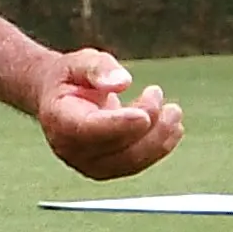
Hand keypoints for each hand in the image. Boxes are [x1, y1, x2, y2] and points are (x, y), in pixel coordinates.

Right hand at [33, 50, 183, 179]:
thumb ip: (97, 68)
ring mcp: (88, 164)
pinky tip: (173, 127)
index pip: (89, 129)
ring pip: (132, 160)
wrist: (58, 100)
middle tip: (157, 92)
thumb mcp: (78, 62)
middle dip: (148, 123)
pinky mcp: (107, 169)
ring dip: (159, 136)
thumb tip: (122, 82)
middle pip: (117, 147)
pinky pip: (137, 164)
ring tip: (173, 111)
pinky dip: (159, 146)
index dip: (118, 125)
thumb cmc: (70, 78)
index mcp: (59, 120)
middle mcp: (70, 149)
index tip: (143, 114)